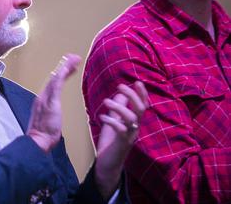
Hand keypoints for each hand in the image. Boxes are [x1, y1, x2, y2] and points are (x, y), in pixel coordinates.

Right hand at [27, 54, 80, 152]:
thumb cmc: (43, 135)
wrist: (37, 141)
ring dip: (65, 67)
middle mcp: (42, 97)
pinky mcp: (50, 102)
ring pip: (55, 79)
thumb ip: (52, 114)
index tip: (69, 67)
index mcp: (42, 100)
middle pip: (54, 78)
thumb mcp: (49, 121)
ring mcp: (45, 99)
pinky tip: (66, 69)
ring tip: (73, 58)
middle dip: (64, 66)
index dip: (61, 74)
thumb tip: (55, 114)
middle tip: (74, 57)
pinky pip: (55, 86)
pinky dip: (60, 76)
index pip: (53, 83)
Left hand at [94, 81, 148, 197]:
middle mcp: (135, 128)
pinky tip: (102, 118)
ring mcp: (130, 136)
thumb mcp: (114, 121)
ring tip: (105, 101)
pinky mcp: (122, 143)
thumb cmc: (111, 142)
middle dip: (132, 96)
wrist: (108, 164)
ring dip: (119, 107)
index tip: (137, 81)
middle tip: (120, 86)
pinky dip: (112, 122)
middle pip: (140, 109)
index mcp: (134, 122)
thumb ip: (117, 108)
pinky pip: (121, 130)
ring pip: (131, 118)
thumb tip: (120, 93)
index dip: (142, 94)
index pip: (142, 105)